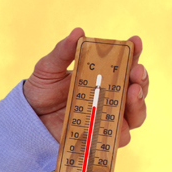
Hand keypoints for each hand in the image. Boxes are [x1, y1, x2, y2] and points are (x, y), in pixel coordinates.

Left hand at [23, 27, 147, 146]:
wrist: (29, 118)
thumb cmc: (42, 90)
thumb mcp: (49, 67)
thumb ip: (63, 52)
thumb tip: (78, 32)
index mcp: (104, 75)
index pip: (126, 62)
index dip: (134, 52)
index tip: (135, 41)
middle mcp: (112, 97)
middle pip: (138, 89)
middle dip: (141, 79)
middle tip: (137, 70)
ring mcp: (109, 118)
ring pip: (136, 115)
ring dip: (138, 103)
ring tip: (132, 92)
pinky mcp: (102, 138)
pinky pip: (119, 138)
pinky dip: (121, 131)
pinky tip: (116, 121)